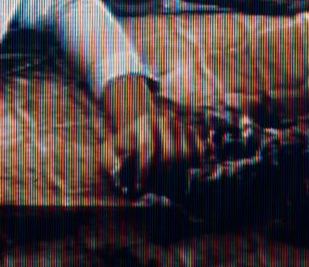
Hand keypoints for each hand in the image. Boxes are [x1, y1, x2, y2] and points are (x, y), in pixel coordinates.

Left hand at [99, 75, 209, 194]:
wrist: (141, 131)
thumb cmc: (124, 147)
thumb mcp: (109, 150)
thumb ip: (108, 159)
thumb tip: (116, 167)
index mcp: (144, 123)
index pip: (148, 148)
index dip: (144, 170)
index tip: (139, 187)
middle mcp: (165, 121)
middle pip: (171, 153)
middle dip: (161, 173)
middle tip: (152, 183)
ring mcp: (181, 126)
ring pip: (187, 154)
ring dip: (176, 171)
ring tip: (164, 179)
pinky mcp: (192, 134)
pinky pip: (200, 151)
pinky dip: (195, 164)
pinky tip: (184, 173)